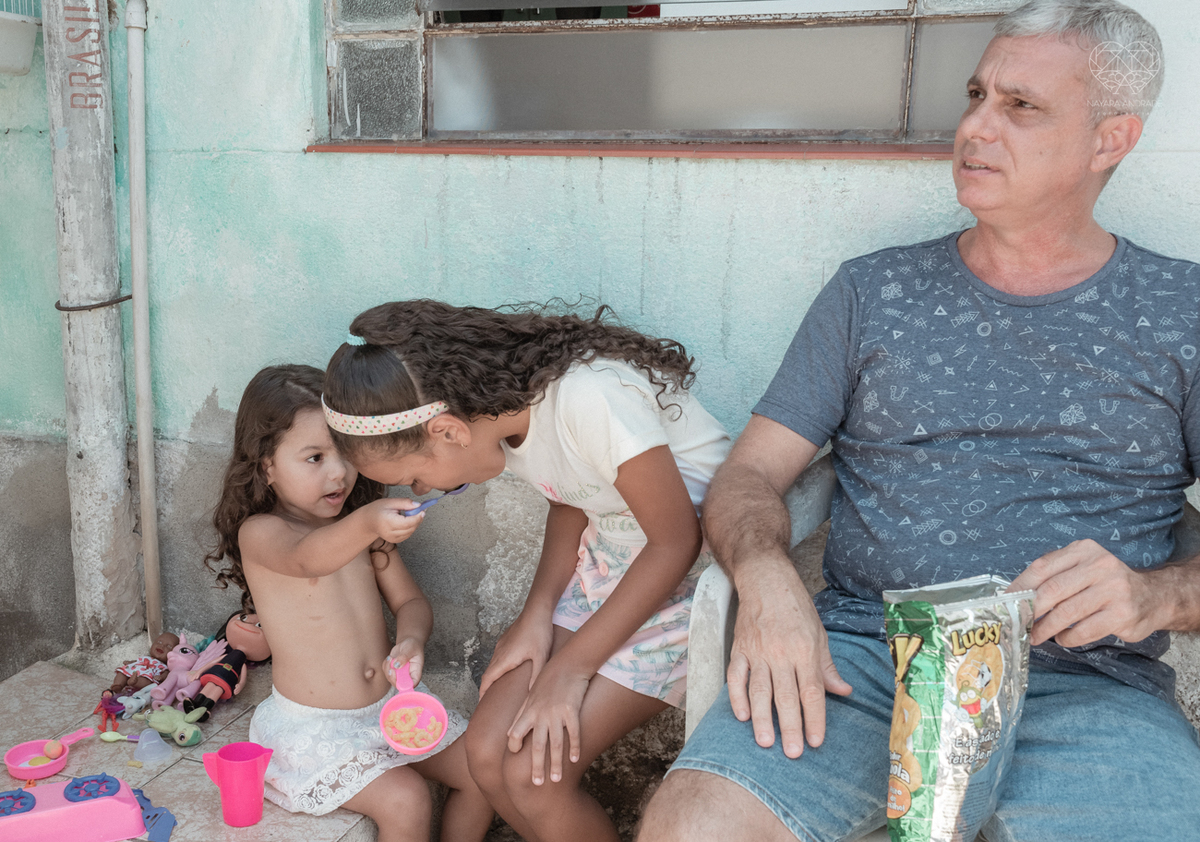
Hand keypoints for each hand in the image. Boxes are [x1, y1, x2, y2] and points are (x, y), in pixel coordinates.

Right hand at [369, 498, 423, 544]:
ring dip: (415, 523)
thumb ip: (405, 503)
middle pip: (411, 528)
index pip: (407, 523)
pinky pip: (408, 534)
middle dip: (418, 519)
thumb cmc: (378, 510)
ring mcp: (392, 539)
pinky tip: (407, 520)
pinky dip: (411, 527)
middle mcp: (390, 533)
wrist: (368, 521)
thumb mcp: (390, 502)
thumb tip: (418, 505)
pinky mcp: (395, 541)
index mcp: (388, 522)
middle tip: (420, 509)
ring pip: (411, 531)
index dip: (417, 517)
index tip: (423, 510)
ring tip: (411, 514)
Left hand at [386, 636, 425, 685]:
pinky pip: (385, 672)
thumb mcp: (411, 649)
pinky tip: (390, 658)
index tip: (398, 676)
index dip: (405, 685)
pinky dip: (385, 665)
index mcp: (416, 672)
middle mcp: (408, 675)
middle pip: (399, 684)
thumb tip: (396, 665)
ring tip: (391, 657)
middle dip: (392, 676)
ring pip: (390, 678)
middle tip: (391, 665)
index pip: (412, 684)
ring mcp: (399, 674)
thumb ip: (404, 657)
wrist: (408, 643)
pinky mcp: (393, 671)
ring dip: (387, 668)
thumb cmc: (413, 646)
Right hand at [479, 612, 553, 698]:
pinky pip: (499, 655)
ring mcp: (501, 644)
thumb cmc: (539, 632)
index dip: (483, 693)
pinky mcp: (506, 638)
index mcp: (504, 659)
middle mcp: (499, 652)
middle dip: (488, 687)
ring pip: (493, 663)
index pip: (487, 680)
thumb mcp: (541, 657)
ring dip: (494, 675)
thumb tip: (531, 694)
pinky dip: (499, 665)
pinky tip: (510, 667)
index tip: (481, 703)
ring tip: (500, 687)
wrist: (537, 609)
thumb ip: (535, 676)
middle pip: (488, 673)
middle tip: (491, 700)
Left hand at [505, 662, 589, 784]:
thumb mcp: (531, 695)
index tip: (513, 759)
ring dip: (556, 764)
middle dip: (536, 767)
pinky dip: (575, 747)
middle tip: (536, 784)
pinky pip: (574, 733)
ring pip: (556, 744)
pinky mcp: (572, 711)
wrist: (568, 664)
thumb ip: (521, 715)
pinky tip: (574, 759)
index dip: (514, 746)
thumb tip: (509, 733)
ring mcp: (557, 713)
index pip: (515, 733)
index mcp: (529, 711)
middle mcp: (541, 714)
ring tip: (556, 780)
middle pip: (537, 746)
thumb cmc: (548, 680)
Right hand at [728, 557, 851, 758]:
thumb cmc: (796, 607)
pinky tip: (741, 715)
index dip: (815, 718)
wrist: (766, 580)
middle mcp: (781, 653)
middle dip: (790, 727)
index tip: (816, 741)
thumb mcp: (820, 633)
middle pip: (786, 696)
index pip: (811, 691)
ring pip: (759, 690)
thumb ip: (828, 666)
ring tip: (765, 742)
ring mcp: (757, 651)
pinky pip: (736, 676)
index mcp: (805, 650)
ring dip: (762, 718)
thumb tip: (844, 692)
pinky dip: (736, 696)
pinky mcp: (739, 648)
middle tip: (793, 753)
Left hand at [1009, 539, 1163, 646]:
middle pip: (1052, 590)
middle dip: (1030, 610)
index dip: (1020, 586)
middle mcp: (1100, 566)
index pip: (1042, 567)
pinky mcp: (1123, 614)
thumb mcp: (1082, 567)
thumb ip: (1054, 575)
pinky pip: (1084, 630)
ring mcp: (1114, 590)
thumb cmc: (1105, 583)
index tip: (1005, 602)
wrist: (1153, 596)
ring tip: (1036, 635)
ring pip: (1067, 613)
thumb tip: (1015, 595)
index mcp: (1083, 550)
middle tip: (1018, 623)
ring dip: (1045, 628)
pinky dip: (1068, 637)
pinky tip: (1062, 638)